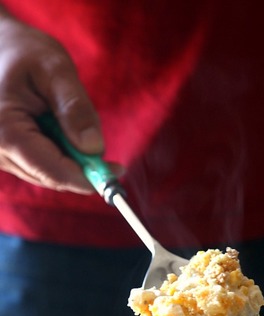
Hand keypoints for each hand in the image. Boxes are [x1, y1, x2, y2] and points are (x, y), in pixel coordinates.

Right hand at [0, 11, 105, 193]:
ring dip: (72, 160)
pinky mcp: (8, 158)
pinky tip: (61, 131)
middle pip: (52, 177)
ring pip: (49, 175)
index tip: (116, 172)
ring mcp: (2, 158)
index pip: (52, 171)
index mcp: (5, 132)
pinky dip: (61, 156)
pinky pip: (42, 167)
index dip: (87, 178)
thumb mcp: (54, 69)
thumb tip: (95, 148)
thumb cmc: (23, 53)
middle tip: (108, 156)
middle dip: (83, 169)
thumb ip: (75, 108)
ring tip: (72, 125)